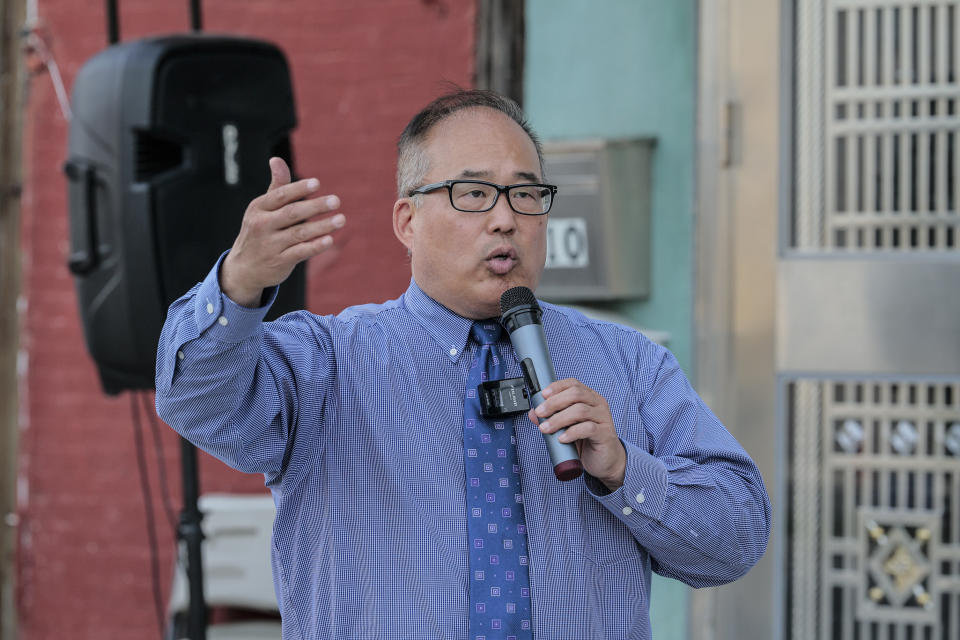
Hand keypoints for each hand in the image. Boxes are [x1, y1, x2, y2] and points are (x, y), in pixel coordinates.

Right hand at [221, 157, 344, 305]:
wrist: (244, 268)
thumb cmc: (260, 231)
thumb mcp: (262, 209)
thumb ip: (276, 187)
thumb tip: (276, 159)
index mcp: (258, 208)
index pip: (280, 196)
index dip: (298, 189)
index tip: (317, 183)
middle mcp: (262, 225)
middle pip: (292, 213)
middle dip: (315, 206)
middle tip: (336, 200)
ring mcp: (270, 245)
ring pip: (299, 233)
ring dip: (322, 226)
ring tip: (341, 219)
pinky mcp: (279, 262)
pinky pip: (300, 252)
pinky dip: (315, 246)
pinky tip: (329, 240)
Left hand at [528, 378, 626, 490]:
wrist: (605, 461)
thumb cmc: (586, 441)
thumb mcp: (566, 427)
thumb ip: (552, 418)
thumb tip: (534, 413)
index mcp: (589, 397)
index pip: (573, 384)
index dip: (557, 387)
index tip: (543, 395)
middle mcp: (597, 404)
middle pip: (576, 394)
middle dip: (554, 403)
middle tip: (541, 413)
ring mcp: (603, 418)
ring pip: (580, 411)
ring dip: (559, 419)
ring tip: (546, 428)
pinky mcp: (605, 434)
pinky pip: (588, 428)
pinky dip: (572, 432)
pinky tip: (562, 438)